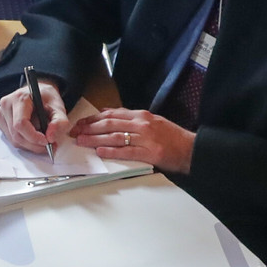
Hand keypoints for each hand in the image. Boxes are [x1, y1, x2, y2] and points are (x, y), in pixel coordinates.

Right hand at [0, 80, 70, 153]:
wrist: (37, 92)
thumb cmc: (46, 98)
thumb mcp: (58, 107)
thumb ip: (60, 122)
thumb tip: (51, 137)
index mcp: (19, 98)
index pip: (21, 124)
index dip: (33, 137)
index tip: (47, 142)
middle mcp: (6, 105)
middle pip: (16, 135)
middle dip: (34, 144)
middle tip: (50, 145)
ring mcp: (1, 114)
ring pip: (14, 140)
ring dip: (30, 145)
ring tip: (43, 139)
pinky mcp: (0, 122)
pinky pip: (11, 139)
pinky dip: (24, 143)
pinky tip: (33, 136)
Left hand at [71, 107, 193, 174]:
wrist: (190, 148)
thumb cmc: (171, 137)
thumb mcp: (151, 121)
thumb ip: (130, 118)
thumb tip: (108, 114)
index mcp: (141, 115)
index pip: (111, 114)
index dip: (93, 119)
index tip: (80, 123)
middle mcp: (142, 124)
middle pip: (109, 124)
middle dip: (89, 128)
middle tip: (75, 132)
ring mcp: (145, 138)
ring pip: (115, 136)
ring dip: (95, 139)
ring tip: (81, 141)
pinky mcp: (150, 153)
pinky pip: (127, 151)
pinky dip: (112, 151)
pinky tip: (100, 152)